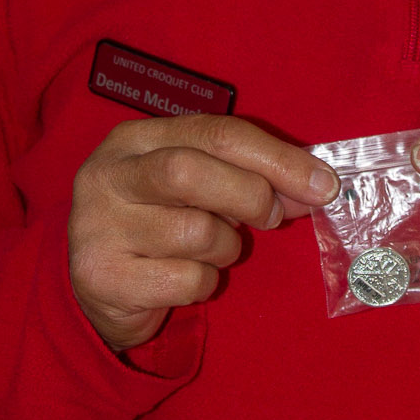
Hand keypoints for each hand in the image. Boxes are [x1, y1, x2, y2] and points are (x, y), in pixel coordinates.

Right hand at [69, 116, 337, 350]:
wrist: (98, 287)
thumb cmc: (160, 224)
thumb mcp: (199, 187)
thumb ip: (247, 177)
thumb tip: (315, 187)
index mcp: (135, 139)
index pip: (216, 133)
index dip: (276, 158)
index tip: (323, 184)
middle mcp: (107, 175)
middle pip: (192, 172)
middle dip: (250, 196)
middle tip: (271, 218)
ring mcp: (97, 226)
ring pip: (194, 232)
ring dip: (226, 248)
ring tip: (213, 251)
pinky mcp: (101, 277)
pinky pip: (184, 280)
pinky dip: (204, 283)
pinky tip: (187, 280)